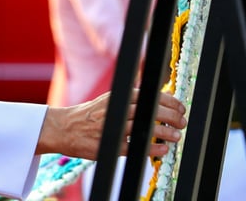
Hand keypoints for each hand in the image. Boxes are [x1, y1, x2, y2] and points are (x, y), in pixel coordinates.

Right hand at [36, 89, 185, 159]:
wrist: (63, 128)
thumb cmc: (88, 115)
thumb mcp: (107, 101)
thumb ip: (128, 100)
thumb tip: (155, 100)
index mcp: (117, 97)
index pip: (147, 96)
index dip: (167, 101)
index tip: (180, 106)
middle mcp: (116, 110)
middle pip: (148, 110)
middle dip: (170, 115)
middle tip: (182, 121)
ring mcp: (112, 128)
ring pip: (143, 128)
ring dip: (163, 131)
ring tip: (177, 135)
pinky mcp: (109, 145)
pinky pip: (134, 147)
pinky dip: (150, 148)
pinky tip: (162, 149)